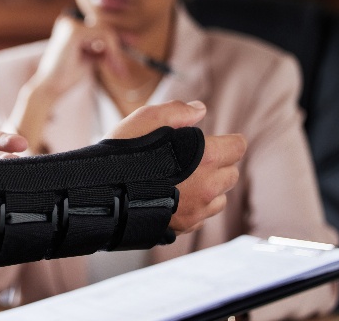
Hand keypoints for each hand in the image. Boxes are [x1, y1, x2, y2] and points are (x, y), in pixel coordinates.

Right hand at [31, 11, 127, 98]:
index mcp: (69, 26)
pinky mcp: (75, 32)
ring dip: (115, 52)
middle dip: (118, 46)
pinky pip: (104, 36)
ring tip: (116, 69)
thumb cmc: (65, 77)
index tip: (133, 43)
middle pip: (104, 28)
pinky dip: (111, 51)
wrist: (49, 88)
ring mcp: (71, 24)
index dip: (116, 37)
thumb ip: (100, 50)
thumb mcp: (88, 59)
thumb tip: (117, 46)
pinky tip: (111, 64)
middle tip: (125, 64)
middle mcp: (69, 21)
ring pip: (106, 32)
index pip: (98, 27)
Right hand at [103, 100, 245, 235]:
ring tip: (183, 180)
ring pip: (219, 198)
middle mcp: (208, 187)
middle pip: (232, 174)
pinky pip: (202, 217)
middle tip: (194, 158)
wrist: (100, 195)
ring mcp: (197, 210)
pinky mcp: (185, 227)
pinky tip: (173, 196)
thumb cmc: (121, 156)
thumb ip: (177, 111)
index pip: (238, 147)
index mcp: (206, 158)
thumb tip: (199, 110)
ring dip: (209, 188)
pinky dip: (195, 207)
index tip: (213, 141)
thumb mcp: (145, 118)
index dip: (227, 141)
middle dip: (218, 164)